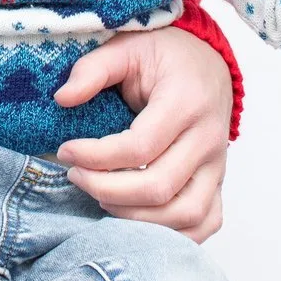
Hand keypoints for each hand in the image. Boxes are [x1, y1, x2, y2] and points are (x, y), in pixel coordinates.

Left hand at [50, 25, 232, 241]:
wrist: (206, 60)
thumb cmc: (164, 54)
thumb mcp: (126, 47)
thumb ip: (92, 69)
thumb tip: (62, 99)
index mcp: (186, 101)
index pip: (140, 147)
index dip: (96, 156)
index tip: (66, 150)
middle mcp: (209, 138)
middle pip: (159, 187)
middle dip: (107, 189)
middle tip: (75, 175)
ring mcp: (218, 164)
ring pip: (185, 214)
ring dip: (136, 217)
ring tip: (101, 197)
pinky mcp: (219, 180)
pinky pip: (206, 221)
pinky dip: (172, 233)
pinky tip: (136, 219)